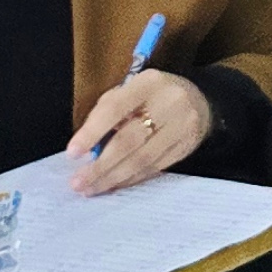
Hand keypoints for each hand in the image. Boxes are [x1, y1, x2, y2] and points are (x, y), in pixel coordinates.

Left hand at [64, 68, 213, 194]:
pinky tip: (114, 184)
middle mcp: (169, 103)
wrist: (198, 100)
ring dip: (113, 177)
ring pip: (143, 159)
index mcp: (148, 83)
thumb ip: (107, 111)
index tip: (72, 153)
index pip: (116, 108)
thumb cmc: (151, 96)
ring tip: (91, 188)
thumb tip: (85, 147)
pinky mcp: (186, 147)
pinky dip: (131, 179)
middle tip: (78, 182)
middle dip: (101, 165)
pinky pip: (155, 168)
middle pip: (130, 139)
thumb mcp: (129, 91)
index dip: (92, 132)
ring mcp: (181, 127)